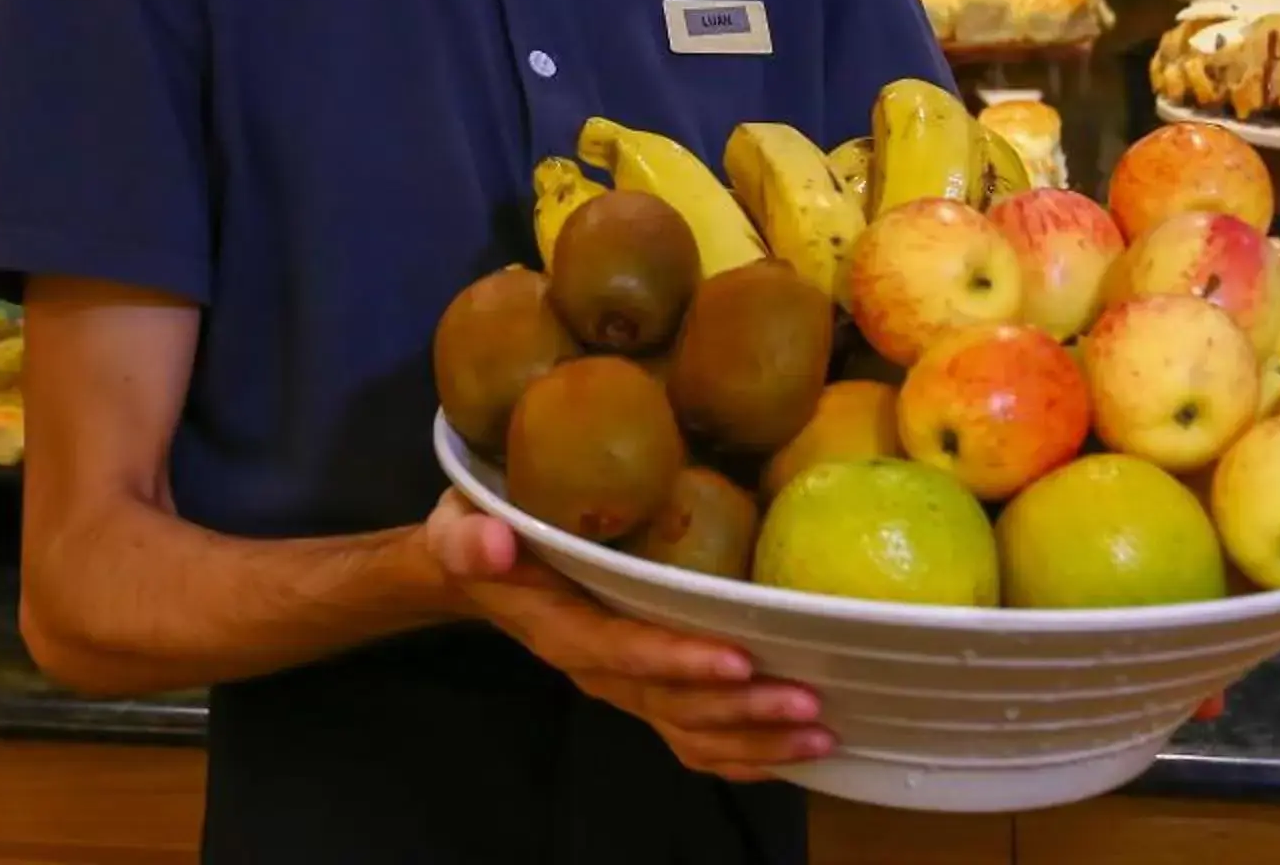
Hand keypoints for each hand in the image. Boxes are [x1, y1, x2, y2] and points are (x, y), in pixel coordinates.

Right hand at [425, 492, 831, 781]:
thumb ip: (470, 537)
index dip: (678, 661)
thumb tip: (492, 542)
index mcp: (562, 629)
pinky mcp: (644, 689)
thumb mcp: (460, 523)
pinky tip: (793, 755)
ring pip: (691, 731)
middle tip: (807, 702)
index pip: (623, 651)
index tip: (738, 658)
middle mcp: (598, 670)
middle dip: (741, 710)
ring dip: (756, 740)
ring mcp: (624, 687)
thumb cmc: (480, 535)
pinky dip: (744, 756)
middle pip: (672, 704)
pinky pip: (694, 739)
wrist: (480, 571)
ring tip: (819, 732)